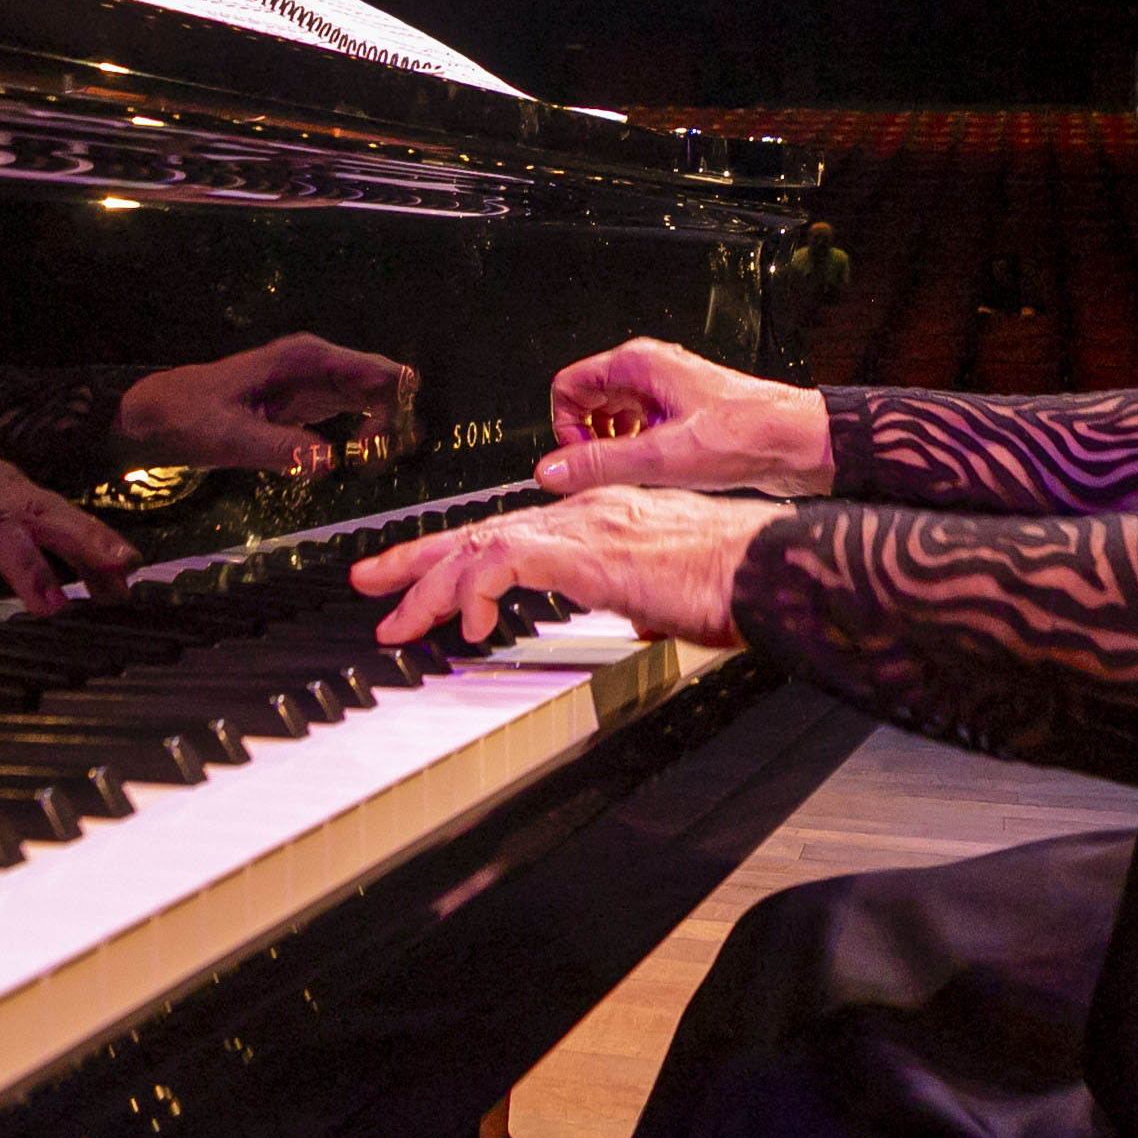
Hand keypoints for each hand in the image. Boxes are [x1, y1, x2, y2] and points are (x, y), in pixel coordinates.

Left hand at [117, 333, 415, 475]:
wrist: (160, 415)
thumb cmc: (191, 417)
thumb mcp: (230, 436)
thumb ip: (278, 447)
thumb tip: (327, 462)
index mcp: (306, 359)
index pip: (375, 372)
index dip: (392, 407)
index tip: (374, 449)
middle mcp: (320, 364)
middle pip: (384, 384)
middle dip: (393, 421)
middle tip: (373, 462)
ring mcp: (318, 382)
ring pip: (375, 399)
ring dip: (383, 430)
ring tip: (368, 464)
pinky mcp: (311, 404)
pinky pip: (357, 412)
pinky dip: (367, 435)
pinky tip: (358, 460)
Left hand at [350, 486, 788, 646]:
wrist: (768, 566)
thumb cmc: (736, 580)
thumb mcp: (673, 594)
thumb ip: (645, 601)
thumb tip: (641, 622)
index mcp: (600, 520)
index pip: (509, 531)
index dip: (459, 557)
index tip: (422, 582)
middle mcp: (583, 512)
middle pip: (477, 531)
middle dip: (417, 562)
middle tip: (370, 585)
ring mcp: (582, 526)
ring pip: (478, 545)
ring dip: (430, 587)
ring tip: (399, 623)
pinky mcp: (586, 549)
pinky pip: (506, 562)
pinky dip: (477, 591)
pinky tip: (469, 625)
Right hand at [536, 338, 831, 497]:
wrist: (799, 443)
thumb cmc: (749, 434)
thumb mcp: (664, 456)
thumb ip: (601, 464)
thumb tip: (552, 471)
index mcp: (639, 364)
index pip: (568, 387)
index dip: (566, 428)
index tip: (580, 461)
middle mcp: (650, 373)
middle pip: (587, 403)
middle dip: (589, 442)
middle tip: (608, 473)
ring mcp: (665, 394)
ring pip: (612, 421)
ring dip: (615, 451)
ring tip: (638, 474)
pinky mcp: (679, 416)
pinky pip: (638, 433)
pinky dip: (637, 455)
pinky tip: (658, 474)